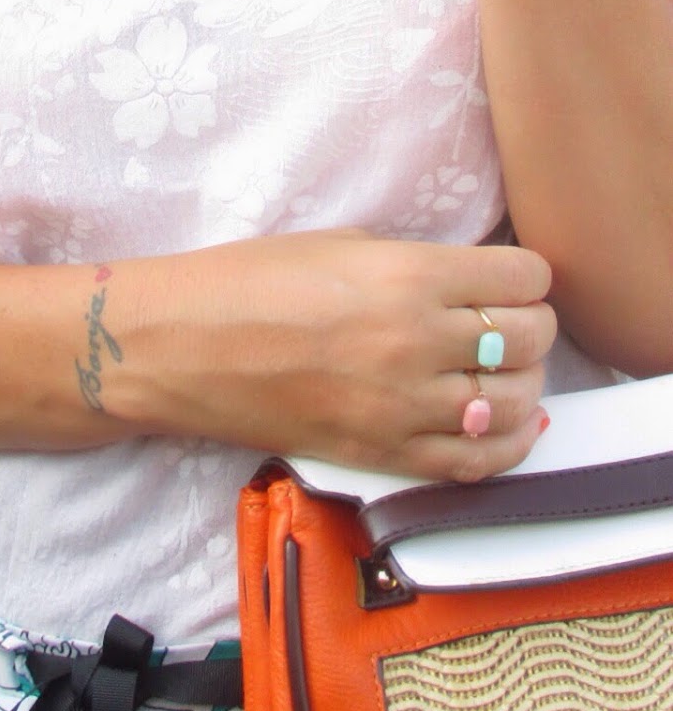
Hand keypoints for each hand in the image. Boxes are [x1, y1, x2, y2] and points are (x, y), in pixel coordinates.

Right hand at [111, 229, 556, 481]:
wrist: (180, 349)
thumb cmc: (246, 283)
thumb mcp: (341, 246)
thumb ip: (419, 265)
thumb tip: (476, 284)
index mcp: (409, 277)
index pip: (527, 278)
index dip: (524, 276)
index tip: (504, 280)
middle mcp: (416, 344)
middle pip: (531, 338)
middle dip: (527, 326)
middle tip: (498, 323)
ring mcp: (400, 409)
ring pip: (514, 404)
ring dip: (520, 384)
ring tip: (496, 372)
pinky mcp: (379, 455)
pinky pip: (474, 464)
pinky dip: (505, 446)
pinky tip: (499, 425)